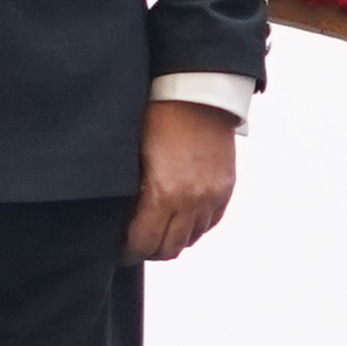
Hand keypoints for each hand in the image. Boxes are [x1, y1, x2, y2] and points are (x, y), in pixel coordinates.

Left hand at [125, 97, 239, 264]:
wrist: (198, 93)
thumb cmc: (159, 116)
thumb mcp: (135, 154)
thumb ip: (133, 191)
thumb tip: (124, 217)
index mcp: (163, 193)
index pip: (144, 244)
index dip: (128, 252)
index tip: (120, 250)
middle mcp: (191, 200)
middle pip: (170, 248)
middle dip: (150, 251)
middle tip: (137, 245)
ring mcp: (212, 196)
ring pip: (191, 239)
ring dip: (174, 238)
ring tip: (159, 230)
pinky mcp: (226, 188)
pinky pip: (210, 223)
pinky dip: (195, 226)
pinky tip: (181, 218)